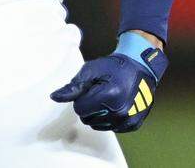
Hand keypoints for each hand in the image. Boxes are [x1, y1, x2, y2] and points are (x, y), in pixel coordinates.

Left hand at [50, 38, 167, 132]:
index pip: (80, 109)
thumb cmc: (113, 67)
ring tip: (109, 97)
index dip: (82, 97)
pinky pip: (111, 128)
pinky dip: (110, 118)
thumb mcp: (90, 70)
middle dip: (89, 106)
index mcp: (109, 96)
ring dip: (99, 114)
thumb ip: (73, 86)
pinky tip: (116, 105)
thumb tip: (54, 97)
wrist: (140, 67)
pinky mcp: (133, 124)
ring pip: (98, 125)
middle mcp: (120, 112)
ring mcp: (128, 120)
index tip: (92, 88)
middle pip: (88, 119)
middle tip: (100, 91)